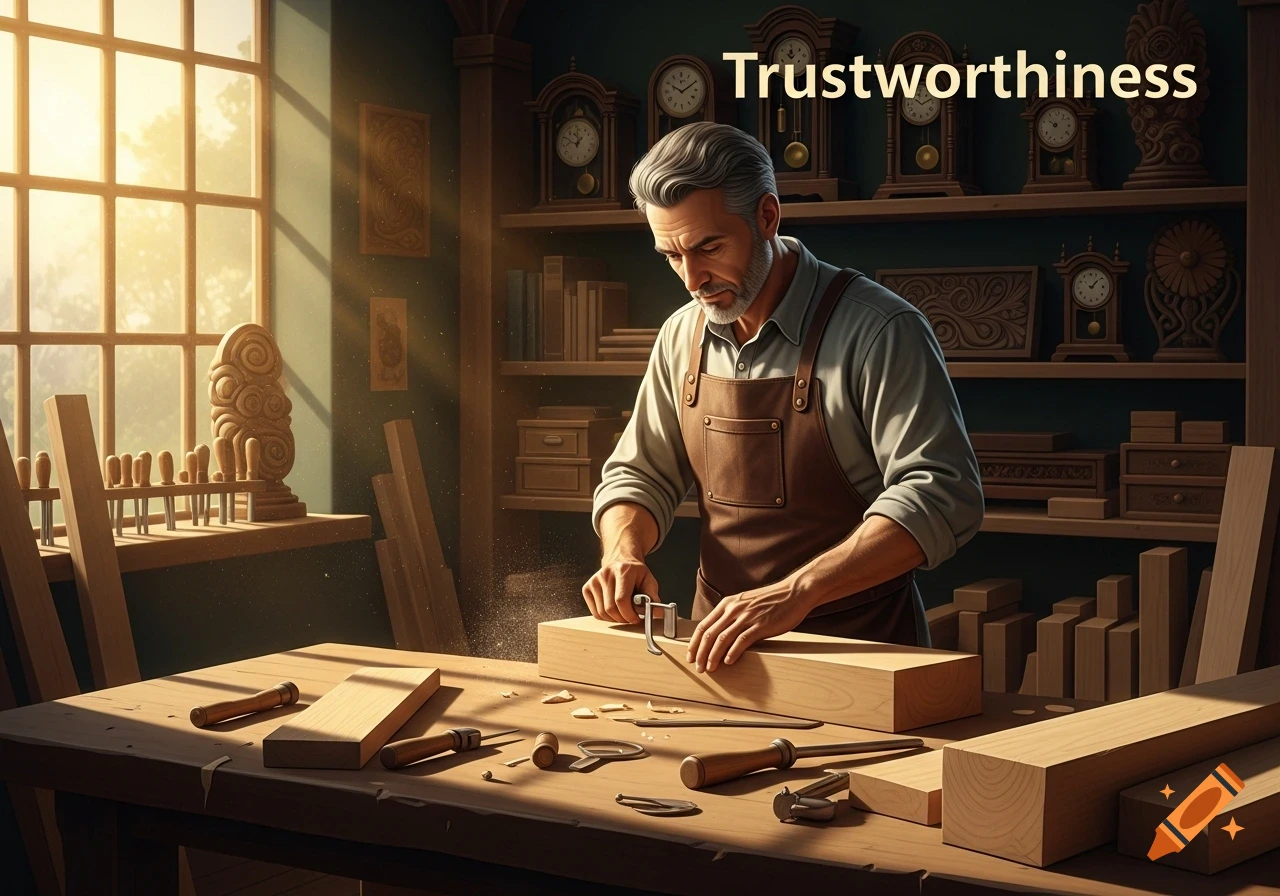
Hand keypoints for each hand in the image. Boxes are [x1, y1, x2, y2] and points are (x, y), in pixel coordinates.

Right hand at [582, 555, 658, 624]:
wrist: (620, 560)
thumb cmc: (635, 573)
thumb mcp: (648, 580)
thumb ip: (653, 596)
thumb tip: (658, 612)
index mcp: (623, 571)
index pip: (621, 600)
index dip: (629, 615)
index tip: (636, 619)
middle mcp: (606, 574)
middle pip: (610, 609)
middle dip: (623, 619)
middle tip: (631, 618)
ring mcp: (594, 580)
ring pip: (602, 613)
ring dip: (614, 619)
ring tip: (623, 613)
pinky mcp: (587, 587)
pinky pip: (595, 612)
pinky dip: (605, 617)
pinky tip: (614, 610)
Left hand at [686, 581, 812, 672]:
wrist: (794, 592)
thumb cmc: (772, 600)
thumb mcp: (745, 603)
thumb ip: (733, 615)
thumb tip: (720, 634)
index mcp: (728, 604)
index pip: (703, 625)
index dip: (694, 643)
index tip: (691, 656)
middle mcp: (734, 609)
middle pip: (709, 634)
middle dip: (701, 653)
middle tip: (698, 667)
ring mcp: (747, 617)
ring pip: (722, 639)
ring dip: (713, 656)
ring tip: (710, 668)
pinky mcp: (760, 625)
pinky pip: (741, 641)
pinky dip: (732, 653)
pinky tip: (728, 662)